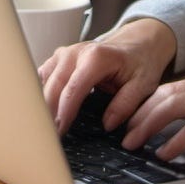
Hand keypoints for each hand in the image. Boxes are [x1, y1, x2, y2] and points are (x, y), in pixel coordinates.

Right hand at [39, 17, 177, 136]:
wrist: (139, 42)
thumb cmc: (141, 62)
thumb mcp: (143, 84)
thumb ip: (127, 103)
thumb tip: (107, 124)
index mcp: (97, 57)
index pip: (72, 89)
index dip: (64, 114)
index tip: (59, 134)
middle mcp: (76, 52)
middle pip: (53, 87)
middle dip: (47, 114)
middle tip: (46, 141)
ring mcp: (65, 54)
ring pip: (43, 83)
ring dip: (41, 106)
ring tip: (42, 131)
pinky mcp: (59, 59)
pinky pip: (43, 78)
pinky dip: (41, 95)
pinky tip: (43, 114)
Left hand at [121, 62, 184, 159]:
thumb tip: (181, 127)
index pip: (172, 86)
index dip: (144, 104)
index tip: (125, 122)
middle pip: (168, 92)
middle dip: (138, 114)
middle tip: (119, 135)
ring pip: (179, 105)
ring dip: (150, 126)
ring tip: (133, 144)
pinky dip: (178, 139)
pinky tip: (166, 153)